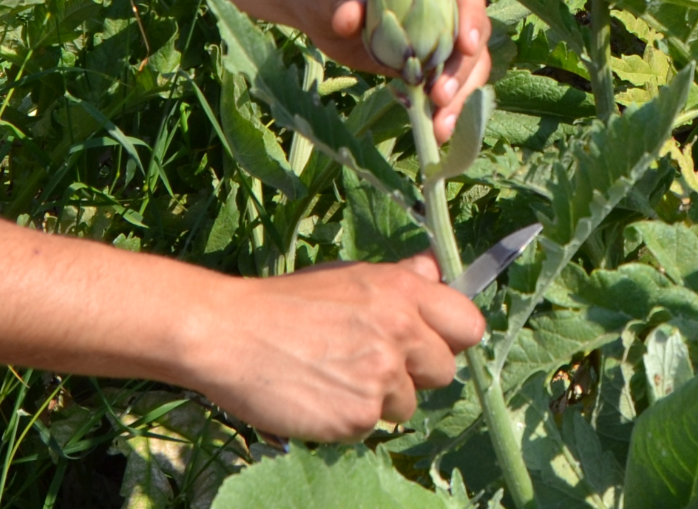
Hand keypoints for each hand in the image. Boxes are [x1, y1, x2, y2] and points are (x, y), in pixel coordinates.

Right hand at [187, 255, 484, 440]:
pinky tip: (319, 396)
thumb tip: (438, 271)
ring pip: (407, 404)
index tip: (428, 344)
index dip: (450, 338)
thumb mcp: (348, 276)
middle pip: (446, 371)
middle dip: (415, 373)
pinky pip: (370, 427)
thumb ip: (399, 278)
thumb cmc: (285, 302)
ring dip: (379, 399)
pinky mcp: (359, 415)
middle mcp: (401, 330)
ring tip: (335, 377)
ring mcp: (382, 376)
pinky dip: (348, 419)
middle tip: (372, 364)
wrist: (228, 334)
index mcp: (402, 290)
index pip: (469, 325)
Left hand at [298, 0, 492, 138]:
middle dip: (464, 67)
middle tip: (440, 97)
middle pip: (475, 30)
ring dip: (462, 94)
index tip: (466, 45)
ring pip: (472, 62)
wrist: (322, 7)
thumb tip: (348, 18)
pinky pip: (454, 81)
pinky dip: (448, 106)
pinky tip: (435, 129)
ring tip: (439, 125)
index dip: (472, 12)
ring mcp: (448, 27)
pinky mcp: (437, 57)